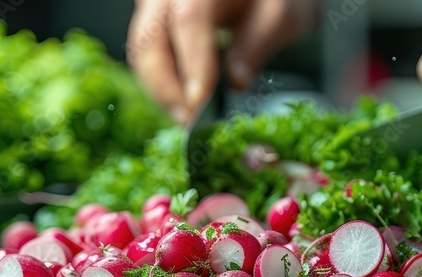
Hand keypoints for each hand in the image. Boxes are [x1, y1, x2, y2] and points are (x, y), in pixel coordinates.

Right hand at [128, 0, 315, 123]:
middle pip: (148, 39)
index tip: (200, 102)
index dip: (192, 64)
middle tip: (189, 120)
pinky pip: (147, 54)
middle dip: (164, 87)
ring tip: (188, 116)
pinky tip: (184, 102)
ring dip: (160, 90)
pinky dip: (162, 82)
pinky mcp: (152, 23)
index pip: (188, 19)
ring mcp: (154, 7)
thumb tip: (236, 81)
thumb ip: (258, 43)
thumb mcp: (279, 15)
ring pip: (141, 50)